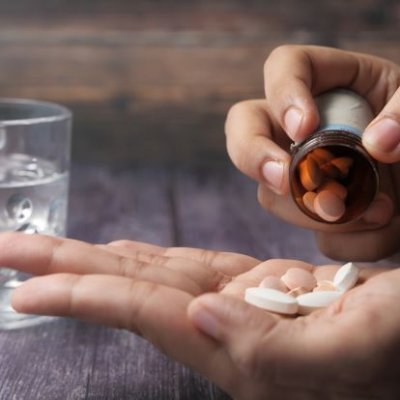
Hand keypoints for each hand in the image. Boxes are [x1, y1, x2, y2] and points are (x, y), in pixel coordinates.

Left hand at [4, 232, 398, 398]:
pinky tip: (116, 254)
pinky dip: (145, 259)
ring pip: (150, 275)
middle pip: (132, 291)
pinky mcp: (246, 283)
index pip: (150, 314)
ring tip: (42, 250)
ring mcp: (232, 303)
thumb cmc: (397, 336)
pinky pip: (183, 267)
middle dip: (67, 272)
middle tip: (6, 252)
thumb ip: (274, 353)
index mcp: (243, 350)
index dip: (89, 298)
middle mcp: (224, 328)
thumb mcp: (354, 347)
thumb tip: (202, 318)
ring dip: (95, 260)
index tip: (25, 290)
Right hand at [225, 45, 399, 260]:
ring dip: (313, 210)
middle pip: (244, 127)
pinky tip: (377, 225)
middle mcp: (297, 125)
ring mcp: (294, 166)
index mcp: (327, 82)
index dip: (283, 94)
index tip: (304, 128)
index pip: (284, 67)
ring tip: (376, 211)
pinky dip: (341, 236)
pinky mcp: (305, 203)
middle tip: (283, 181)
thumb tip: (377, 144)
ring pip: (270, 190)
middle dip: (253, 156)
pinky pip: (305, 226)